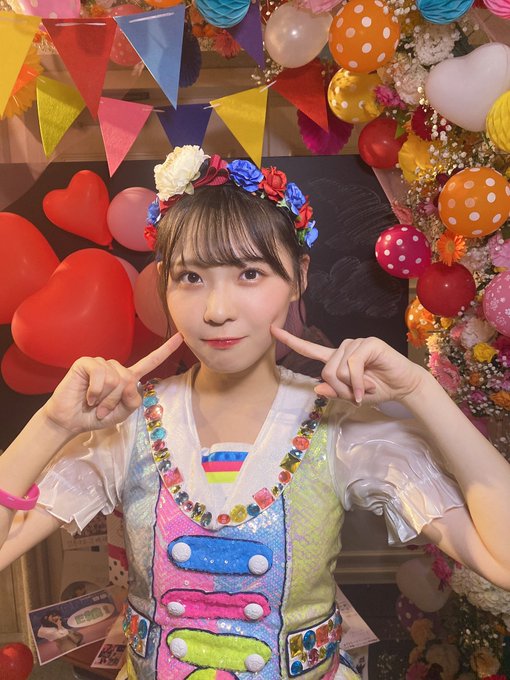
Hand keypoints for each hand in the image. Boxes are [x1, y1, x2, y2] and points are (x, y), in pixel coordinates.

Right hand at [43, 333, 182, 434]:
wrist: (71, 421)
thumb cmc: (97, 415)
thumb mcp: (123, 412)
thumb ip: (134, 399)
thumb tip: (129, 381)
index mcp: (127, 377)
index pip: (150, 361)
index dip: (165, 350)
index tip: (181, 337)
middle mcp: (116, 367)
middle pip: (129, 380)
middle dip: (116, 400)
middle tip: (102, 410)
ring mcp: (101, 363)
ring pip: (115, 379)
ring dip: (105, 398)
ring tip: (94, 403)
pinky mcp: (86, 363)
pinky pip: (100, 375)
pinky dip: (95, 391)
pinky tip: (88, 397)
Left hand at [271, 326, 425, 404]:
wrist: (403, 387)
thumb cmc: (377, 390)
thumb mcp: (352, 397)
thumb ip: (335, 392)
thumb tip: (317, 388)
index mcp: (336, 358)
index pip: (309, 349)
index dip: (290, 340)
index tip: (272, 330)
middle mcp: (343, 348)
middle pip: (325, 370)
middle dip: (340, 388)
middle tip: (356, 394)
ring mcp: (356, 343)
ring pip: (337, 369)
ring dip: (351, 386)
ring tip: (365, 388)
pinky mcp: (368, 343)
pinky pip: (352, 365)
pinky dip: (358, 382)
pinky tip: (367, 387)